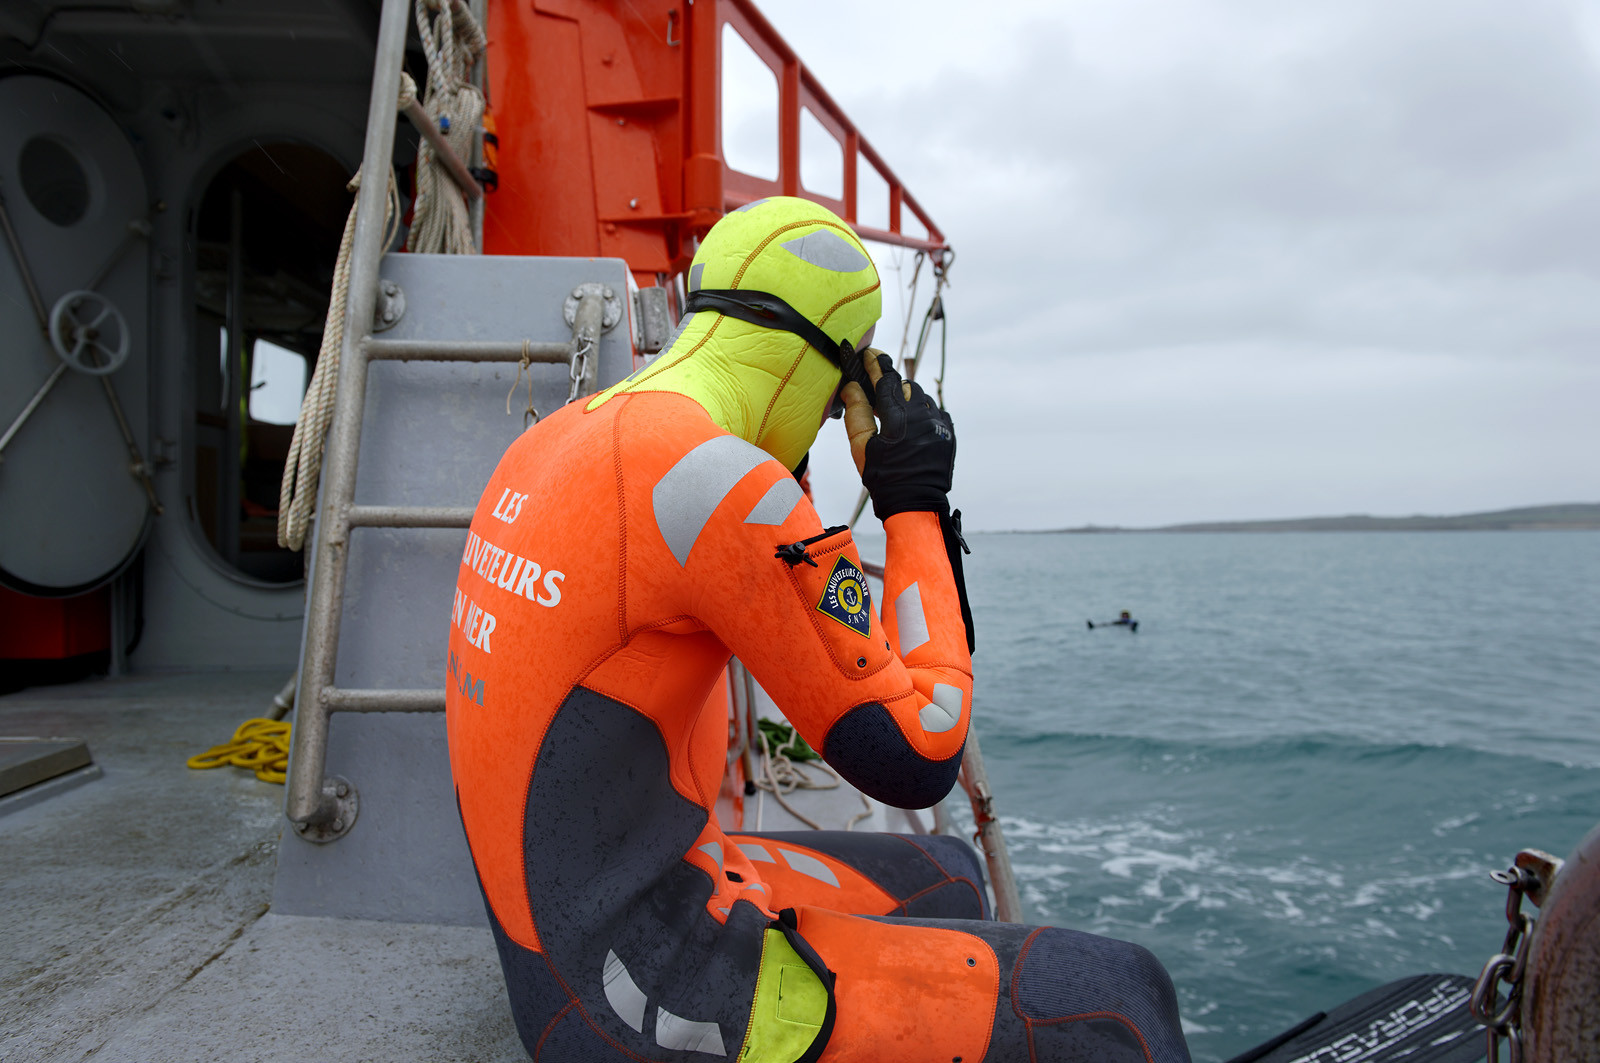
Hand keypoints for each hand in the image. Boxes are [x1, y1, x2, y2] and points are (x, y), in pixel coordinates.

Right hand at [845, 351, 956, 519]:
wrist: (915, 502)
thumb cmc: (883, 477)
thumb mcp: (862, 447)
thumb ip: (857, 412)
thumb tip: (851, 386)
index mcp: (899, 418)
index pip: (886, 379)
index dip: (876, 363)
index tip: (868, 353)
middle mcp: (923, 415)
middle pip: (904, 385)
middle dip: (890, 384)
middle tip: (876, 390)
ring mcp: (938, 423)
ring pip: (921, 397)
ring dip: (906, 398)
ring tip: (894, 412)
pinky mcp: (948, 432)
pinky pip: (934, 411)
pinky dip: (921, 412)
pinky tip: (910, 425)